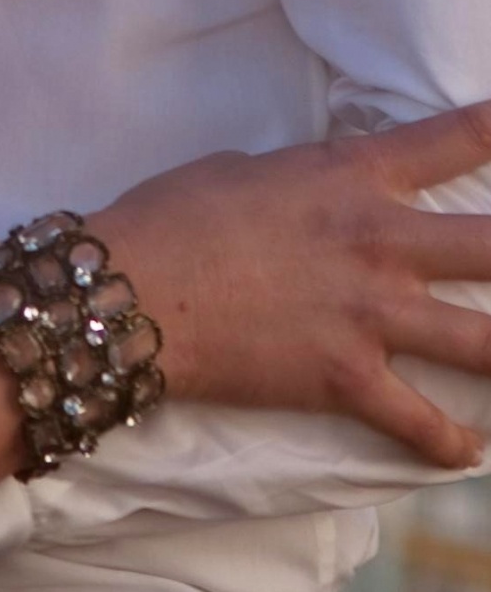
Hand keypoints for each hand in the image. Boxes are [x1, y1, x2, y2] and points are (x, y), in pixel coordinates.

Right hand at [95, 102, 490, 467]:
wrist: (136, 289)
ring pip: (485, 343)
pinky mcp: (347, 379)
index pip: (454, 139)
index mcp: (353, 175)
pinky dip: (449, 444)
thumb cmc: (176, 213)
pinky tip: (469, 452)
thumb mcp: (248, 169)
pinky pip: (419, 422)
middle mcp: (380, 241)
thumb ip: (303, 179)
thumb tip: (311, 191)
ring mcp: (370, 314)